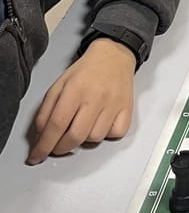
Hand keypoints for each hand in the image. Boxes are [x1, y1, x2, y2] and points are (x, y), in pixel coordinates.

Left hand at [29, 39, 135, 163]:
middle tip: (56, 147)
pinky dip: (106, 135)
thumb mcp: (58, 85)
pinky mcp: (128, 108)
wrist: (114, 56)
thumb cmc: (85, 71)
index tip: (36, 156)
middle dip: (61, 148)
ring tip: (81, 128)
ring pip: (95, 138)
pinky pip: (115, 134)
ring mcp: (114, 104)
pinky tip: (99, 125)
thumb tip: (41, 136)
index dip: (44, 145)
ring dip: (83, 140)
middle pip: (75, 136)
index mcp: (75, 90)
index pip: (56, 125)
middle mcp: (96, 98)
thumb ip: (46, 111)